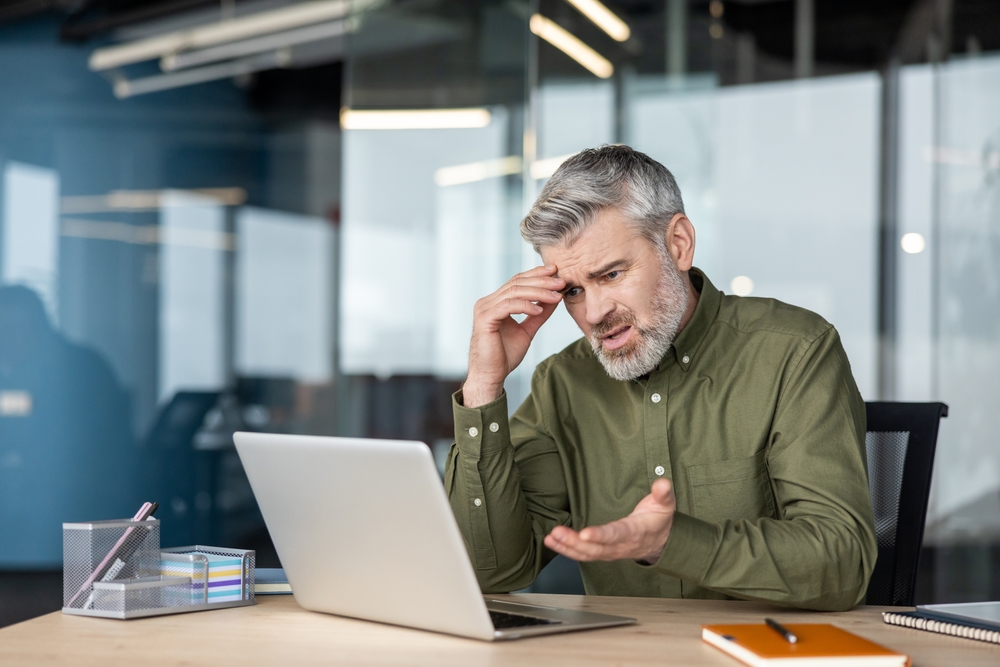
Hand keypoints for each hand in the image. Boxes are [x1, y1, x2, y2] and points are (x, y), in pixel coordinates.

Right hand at [463, 265, 563, 406]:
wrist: (491, 376)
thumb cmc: (504, 356)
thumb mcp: (527, 330)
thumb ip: (538, 314)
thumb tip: (554, 298)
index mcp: (495, 302)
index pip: (517, 281)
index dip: (536, 274)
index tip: (555, 272)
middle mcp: (488, 302)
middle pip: (517, 283)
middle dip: (541, 281)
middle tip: (560, 282)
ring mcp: (484, 309)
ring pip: (514, 292)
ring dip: (538, 292)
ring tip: (555, 296)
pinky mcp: (485, 319)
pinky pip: (508, 305)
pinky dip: (526, 306)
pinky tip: (539, 310)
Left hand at [544, 479, 676, 563]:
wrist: (661, 541)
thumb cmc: (658, 519)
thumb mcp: (665, 504)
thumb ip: (663, 494)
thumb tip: (663, 483)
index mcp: (635, 532)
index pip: (616, 535)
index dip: (601, 536)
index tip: (585, 534)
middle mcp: (621, 545)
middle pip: (596, 548)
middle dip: (575, 542)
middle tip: (557, 532)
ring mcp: (611, 551)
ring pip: (587, 554)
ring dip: (567, 547)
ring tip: (550, 538)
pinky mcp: (602, 552)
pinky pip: (583, 555)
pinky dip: (567, 550)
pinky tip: (552, 542)